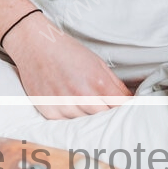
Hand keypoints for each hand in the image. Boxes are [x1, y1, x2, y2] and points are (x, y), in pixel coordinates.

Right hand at [3, 13, 131, 118]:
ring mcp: (64, 105)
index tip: (130, 110)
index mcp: (97, 81)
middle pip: (104, 118)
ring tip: (82, 101)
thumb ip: (115, 84)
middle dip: (108, 113)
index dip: (126, 108)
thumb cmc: (68, 51)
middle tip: (106, 107)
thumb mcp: (97, 63)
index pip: (120, 106)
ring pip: (85, 123)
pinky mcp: (49, 111)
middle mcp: (81, 95)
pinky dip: (71, 117)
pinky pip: (67, 124)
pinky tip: (68, 104)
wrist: (36, 44)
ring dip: (88, 116)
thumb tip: (131, 100)